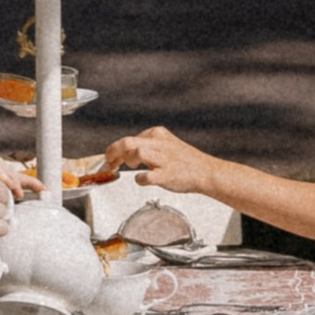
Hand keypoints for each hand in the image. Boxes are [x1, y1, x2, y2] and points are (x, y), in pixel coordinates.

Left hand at [103, 125, 221, 197]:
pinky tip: (143, 180)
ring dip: (129, 162)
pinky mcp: (167, 174)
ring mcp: (163, 159)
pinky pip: (147, 176)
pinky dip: (141, 179)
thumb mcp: (164, 145)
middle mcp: (159, 143)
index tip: (109, 159)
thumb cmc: (185, 162)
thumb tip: (124, 154)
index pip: (128, 138)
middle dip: (113, 153)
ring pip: (136, 152)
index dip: (114, 150)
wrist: (206, 172)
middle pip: (127, 142)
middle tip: (110, 164)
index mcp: (157, 134)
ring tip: (134, 167)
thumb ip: (146, 146)